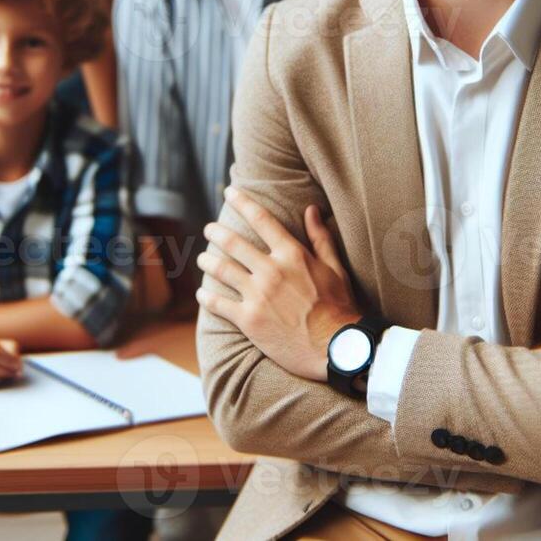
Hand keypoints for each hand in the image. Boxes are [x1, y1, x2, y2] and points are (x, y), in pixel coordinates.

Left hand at [196, 187, 359, 381]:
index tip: (229, 192)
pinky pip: (219, 304)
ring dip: (208, 260)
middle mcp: (271, 270)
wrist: (336, 348)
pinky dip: (207, 297)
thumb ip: (320, 237)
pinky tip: (202, 293)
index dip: (242, 202)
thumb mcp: (334, 267)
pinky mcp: (249, 320)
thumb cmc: (338, 306)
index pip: (261, 219)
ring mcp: (258, 295)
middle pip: (233, 242)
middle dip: (216, 232)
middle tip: (209, 228)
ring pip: (221, 270)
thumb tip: (311, 209)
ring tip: (203, 257)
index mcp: (292, 254)